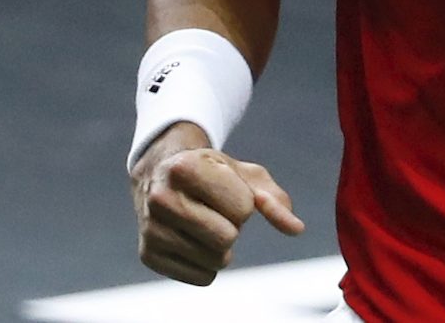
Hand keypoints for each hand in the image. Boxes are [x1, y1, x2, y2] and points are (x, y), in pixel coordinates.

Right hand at [130, 121, 304, 283]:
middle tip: (216, 210)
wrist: (161, 174)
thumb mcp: (243, 174)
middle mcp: (161, 197)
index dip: (244, 202)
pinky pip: (203, 278)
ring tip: (205, 223)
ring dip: (222, 247)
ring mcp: (151, 228)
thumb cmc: (212, 173)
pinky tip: (192, 240)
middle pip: (227, 238)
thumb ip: (273, 199)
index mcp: (185, 168)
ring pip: (216, 260)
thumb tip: (295, 228)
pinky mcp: (148, 255)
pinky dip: (208, 264)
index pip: (242, 208)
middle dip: (233, 226)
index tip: (226, 190)